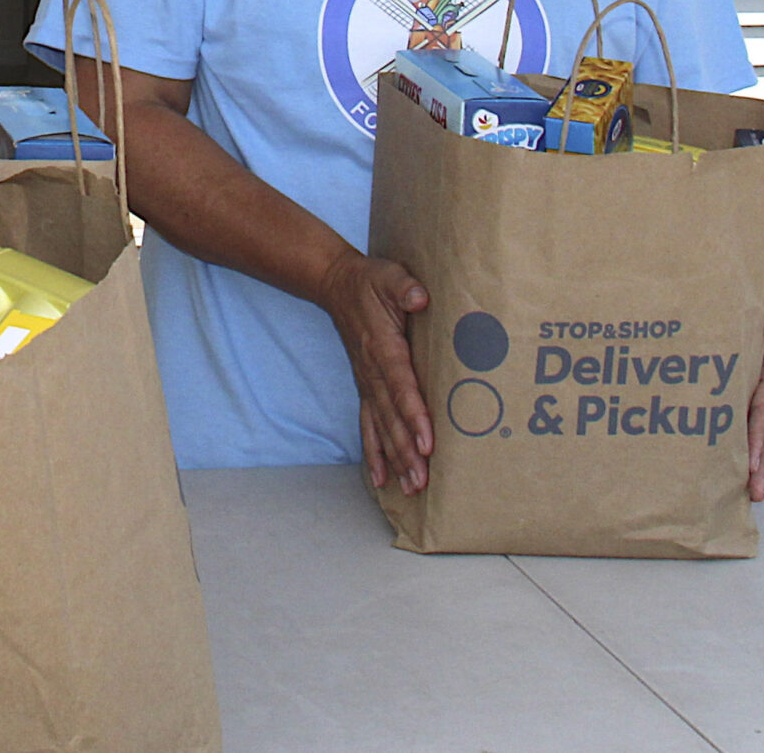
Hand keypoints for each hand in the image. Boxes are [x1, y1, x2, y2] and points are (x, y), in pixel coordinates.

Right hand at [320, 251, 432, 494]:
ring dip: (395, 459)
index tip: (427, 442)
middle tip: (423, 480)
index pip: (401, 387)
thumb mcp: (389, 275)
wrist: (336, 285)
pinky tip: (381, 480)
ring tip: (412, 488)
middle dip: (407, 451)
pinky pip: (367, 426)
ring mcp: (366, 383)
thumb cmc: (370, 282)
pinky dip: (374, 453)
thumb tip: (420, 299)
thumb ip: (404, 287)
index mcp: (383, 348)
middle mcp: (373, 373)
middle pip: (391, 418)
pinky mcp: (365, 387)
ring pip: (381, 428)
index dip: (414, 415)